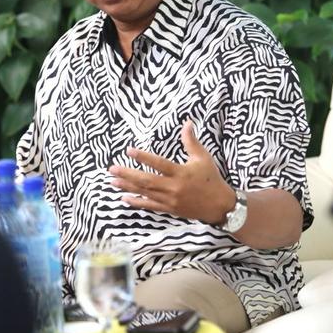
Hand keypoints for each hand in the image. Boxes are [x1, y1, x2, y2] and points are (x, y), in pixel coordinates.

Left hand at [109, 121, 236, 224]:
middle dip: (128, 174)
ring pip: (145, 193)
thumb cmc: (211, 178)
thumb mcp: (203, 158)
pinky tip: (124, 198)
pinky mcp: (169, 209)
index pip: (159, 164)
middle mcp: (173, 187)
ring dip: (127, 187)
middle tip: (112, 169)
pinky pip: (150, 206)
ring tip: (113, 181)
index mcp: (181, 172)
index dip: (143, 157)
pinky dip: (136, 202)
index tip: (129, 151)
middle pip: (147, 180)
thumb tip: (187, 122)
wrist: (220, 205)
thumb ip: (191, 141)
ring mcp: (170, 200)